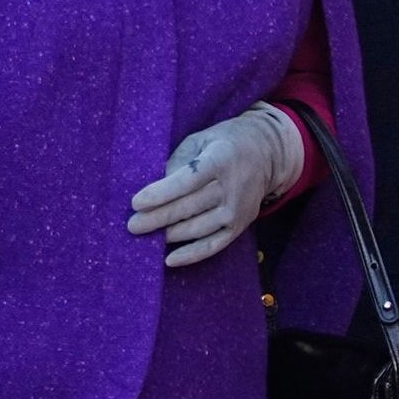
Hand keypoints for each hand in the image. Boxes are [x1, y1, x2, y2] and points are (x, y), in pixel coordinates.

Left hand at [128, 103, 302, 267]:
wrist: (265, 154)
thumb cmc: (223, 144)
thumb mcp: (200, 140)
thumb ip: (178, 161)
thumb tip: (151, 188)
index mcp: (221, 159)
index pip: (187, 180)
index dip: (161, 193)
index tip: (136, 203)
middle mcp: (231, 187)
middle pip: (189, 208)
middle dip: (157, 218)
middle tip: (132, 225)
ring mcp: (237, 210)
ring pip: (197, 229)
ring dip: (169, 235)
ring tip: (144, 235)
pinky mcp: (239, 226)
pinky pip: (213, 245)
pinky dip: (191, 254)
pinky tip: (169, 259)